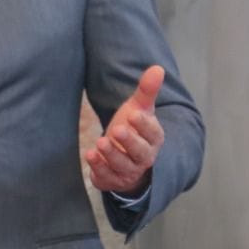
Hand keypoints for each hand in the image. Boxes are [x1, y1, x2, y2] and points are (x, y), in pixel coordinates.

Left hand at [85, 66, 165, 196]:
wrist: (124, 156)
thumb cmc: (134, 129)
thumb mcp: (139, 108)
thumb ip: (147, 90)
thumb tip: (157, 68)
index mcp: (153, 139)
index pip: (152, 134)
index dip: (144, 125)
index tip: (133, 114)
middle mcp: (144, 157)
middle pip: (140, 153)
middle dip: (129, 142)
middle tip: (117, 130)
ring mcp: (129, 171)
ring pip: (123, 166)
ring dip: (111, 155)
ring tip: (100, 142)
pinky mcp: (113, 179)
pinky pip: (107, 177)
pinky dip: (99, 169)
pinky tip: (90, 155)